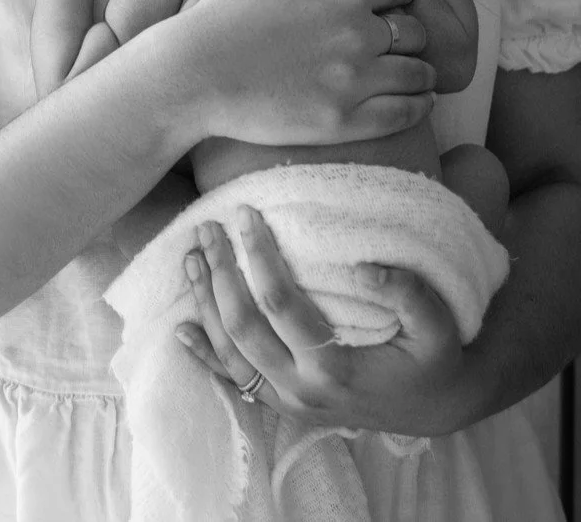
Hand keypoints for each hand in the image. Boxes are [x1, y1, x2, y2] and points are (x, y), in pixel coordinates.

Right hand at [156, 0, 432, 147]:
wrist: (196, 72)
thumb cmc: (226, 13)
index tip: (394, 6)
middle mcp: (360, 33)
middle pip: (414, 32)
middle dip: (410, 34)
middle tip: (400, 43)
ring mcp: (356, 79)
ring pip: (418, 72)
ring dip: (421, 70)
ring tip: (416, 75)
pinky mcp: (347, 121)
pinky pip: (407, 113)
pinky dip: (420, 104)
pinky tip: (417, 100)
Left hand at [176, 210, 466, 436]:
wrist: (439, 407)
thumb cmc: (436, 358)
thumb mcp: (439, 325)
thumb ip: (407, 292)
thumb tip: (362, 263)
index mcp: (334, 368)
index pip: (278, 303)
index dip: (257, 256)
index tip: (245, 213)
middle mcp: (302, 390)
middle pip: (242, 326)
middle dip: (219, 273)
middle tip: (207, 227)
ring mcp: (288, 402)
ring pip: (230, 353)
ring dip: (204, 304)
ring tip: (190, 258)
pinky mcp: (284, 404)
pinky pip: (235, 382)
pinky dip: (205, 356)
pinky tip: (181, 331)